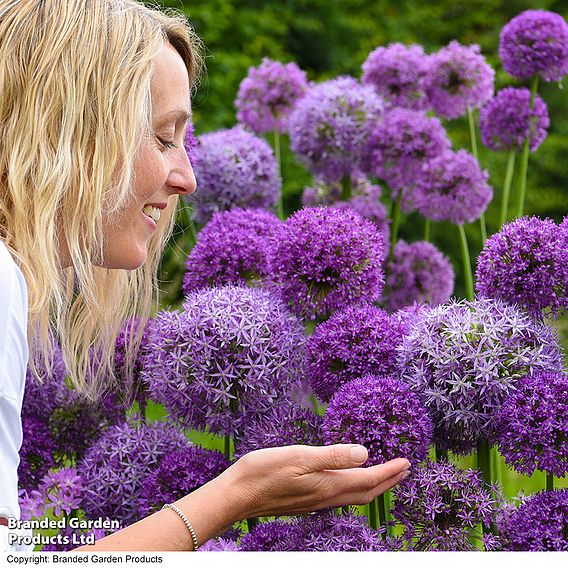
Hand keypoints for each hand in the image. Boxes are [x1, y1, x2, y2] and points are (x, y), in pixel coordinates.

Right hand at [219, 444, 410, 519]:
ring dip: (373, 486)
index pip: (368, 480)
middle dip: (387, 481)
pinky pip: (340, 497)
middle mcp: (325, 497)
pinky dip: (354, 488)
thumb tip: (364, 454)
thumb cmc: (263, 472)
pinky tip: (348, 480)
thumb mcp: (298, 456)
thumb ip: (332, 456)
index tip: (407, 462)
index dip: (389, 471)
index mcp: (327, 484)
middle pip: (365, 493)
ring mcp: (315, 502)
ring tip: (383, 475)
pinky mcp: (305, 502)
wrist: (236, 496)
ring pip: (353, 497)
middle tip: (404, 469)